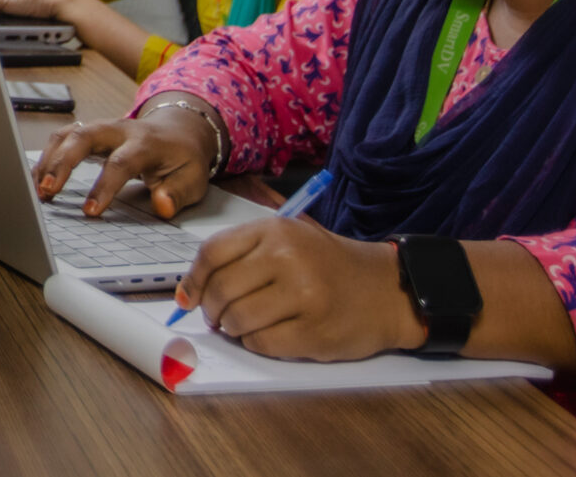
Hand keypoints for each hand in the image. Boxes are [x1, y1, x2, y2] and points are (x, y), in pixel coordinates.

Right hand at [29, 111, 216, 220]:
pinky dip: (46, 157)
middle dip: (62, 163)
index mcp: (146, 143)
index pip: (120, 162)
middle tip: (47, 190)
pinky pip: (61, 138)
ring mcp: (101, 128)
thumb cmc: (183, 160)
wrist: (179, 131)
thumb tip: (162, 206)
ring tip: (37, 189)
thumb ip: (177, 194)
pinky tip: (37, 179)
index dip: (103, 187)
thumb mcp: (193, 180)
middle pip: (83, 137)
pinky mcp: (89, 132)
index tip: (90, 211)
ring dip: (48, 160)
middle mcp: (119, 130)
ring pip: (67, 134)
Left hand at [177, 219, 423, 360]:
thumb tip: (188, 292)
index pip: (212, 253)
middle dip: (212, 310)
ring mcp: (303, 296)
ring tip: (248, 324)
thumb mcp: (288, 240)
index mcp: (276, 230)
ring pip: (237, 320)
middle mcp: (288, 258)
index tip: (189, 297)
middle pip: (221, 290)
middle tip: (220, 316)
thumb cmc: (328, 265)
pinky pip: (261, 344)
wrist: (388, 290)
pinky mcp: (314, 331)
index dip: (193, 280)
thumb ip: (240, 255)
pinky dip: (257, 344)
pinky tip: (273, 333)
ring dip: (234, 329)